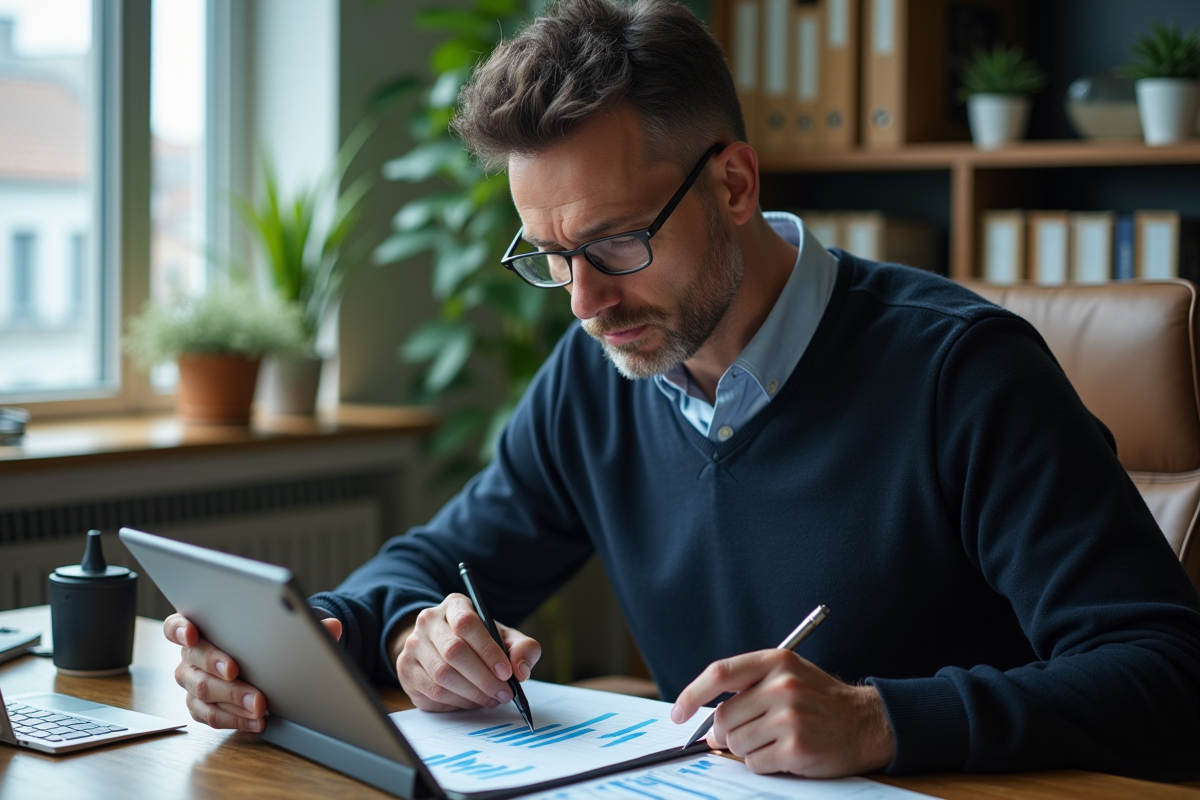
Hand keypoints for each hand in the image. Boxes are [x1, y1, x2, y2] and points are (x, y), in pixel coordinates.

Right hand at [163, 612, 342, 730]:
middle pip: (193, 660)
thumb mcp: (288, 624)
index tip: (193, 633)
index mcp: (202, 625)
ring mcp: (193, 682)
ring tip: (260, 705)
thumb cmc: (268, 636)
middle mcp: (190, 654)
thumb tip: (334, 626)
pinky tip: (257, 721)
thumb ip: (307, 623)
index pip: (176, 625)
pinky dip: (235, 719)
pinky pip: (210, 717)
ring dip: (232, 698)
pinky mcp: (201, 707)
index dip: (180, 628)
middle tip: (237, 672)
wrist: (270, 658)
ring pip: (202, 692)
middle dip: (217, 665)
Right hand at [394, 593, 540, 712]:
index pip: (467, 623)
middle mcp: (428, 621)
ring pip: (442, 675)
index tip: (507, 672)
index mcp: (454, 605)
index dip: (488, 650)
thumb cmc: (480, 642)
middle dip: (483, 678)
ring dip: (472, 693)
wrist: (444, 647)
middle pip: (454, 651)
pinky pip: (433, 691)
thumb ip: (523, 648)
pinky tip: (472, 700)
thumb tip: (521, 670)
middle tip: (504, 693)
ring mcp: (413, 645)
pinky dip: (457, 701)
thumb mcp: (505, 638)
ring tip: (492, 698)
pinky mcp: (406, 670)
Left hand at [670, 650, 894, 777]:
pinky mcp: (796, 748)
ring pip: (737, 743)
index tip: (679, 713)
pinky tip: (785, 753)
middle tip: (746, 734)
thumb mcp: (787, 675)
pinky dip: (764, 763)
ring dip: (748, 749)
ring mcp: (789, 717)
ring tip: (774, 740)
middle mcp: (782, 686)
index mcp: (776, 661)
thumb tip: (708, 726)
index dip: (692, 694)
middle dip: (726, 733)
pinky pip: (755, 763)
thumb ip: (747, 689)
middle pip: (723, 717)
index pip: (719, 673)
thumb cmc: (821, 699)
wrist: (867, 723)